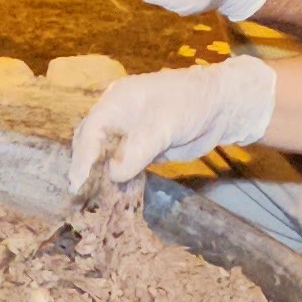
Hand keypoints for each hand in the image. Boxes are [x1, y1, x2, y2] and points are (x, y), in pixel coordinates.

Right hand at [65, 56, 277, 195]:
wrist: (222, 107)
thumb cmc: (191, 104)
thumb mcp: (164, 124)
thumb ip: (138, 148)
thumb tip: (113, 174)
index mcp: (116, 101)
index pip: (90, 130)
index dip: (82, 157)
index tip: (78, 183)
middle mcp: (117, 116)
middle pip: (90, 143)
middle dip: (84, 167)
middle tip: (79, 195)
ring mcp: (129, 132)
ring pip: (105, 155)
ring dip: (98, 176)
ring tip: (90, 200)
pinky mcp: (142, 148)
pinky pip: (122, 164)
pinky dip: (116, 179)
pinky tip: (113, 195)